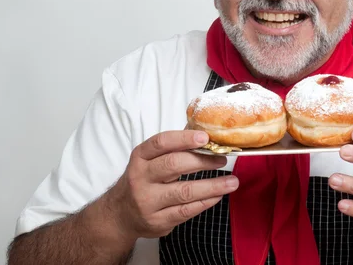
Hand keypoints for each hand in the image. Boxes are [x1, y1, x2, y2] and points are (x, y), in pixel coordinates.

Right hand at [105, 130, 238, 240]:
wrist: (120, 215)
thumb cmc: (143, 180)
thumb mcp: (149, 160)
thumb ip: (173, 148)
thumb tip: (205, 132)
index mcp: (140, 157)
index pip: (161, 143)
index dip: (184, 138)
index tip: (205, 137)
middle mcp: (141, 178)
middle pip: (173, 165)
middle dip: (203, 160)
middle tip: (223, 158)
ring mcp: (148, 201)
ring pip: (184, 192)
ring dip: (212, 186)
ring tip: (232, 182)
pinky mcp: (157, 221)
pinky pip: (186, 211)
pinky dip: (206, 202)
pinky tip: (218, 195)